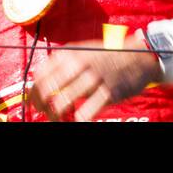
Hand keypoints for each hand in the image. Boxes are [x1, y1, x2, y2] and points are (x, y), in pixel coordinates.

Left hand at [27, 31, 160, 121]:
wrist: (139, 56)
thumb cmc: (108, 55)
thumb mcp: (82, 51)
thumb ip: (63, 63)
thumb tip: (41, 80)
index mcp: (70, 53)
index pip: (41, 74)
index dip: (33, 91)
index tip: (33, 102)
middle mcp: (78, 64)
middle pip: (47, 88)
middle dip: (41, 105)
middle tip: (43, 113)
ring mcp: (93, 78)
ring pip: (62, 102)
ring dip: (56, 115)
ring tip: (57, 119)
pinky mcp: (107, 93)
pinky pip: (85, 113)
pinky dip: (77, 121)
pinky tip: (76, 121)